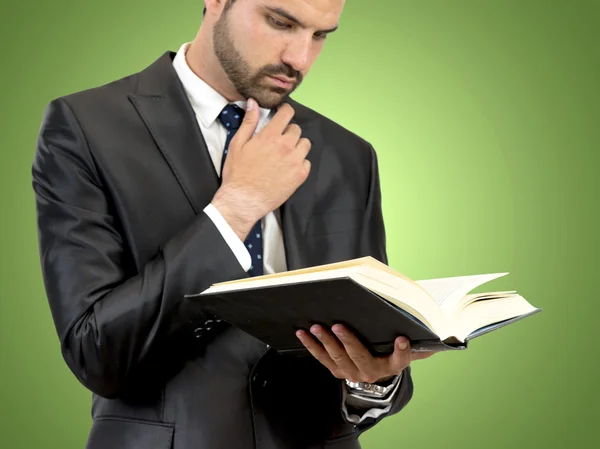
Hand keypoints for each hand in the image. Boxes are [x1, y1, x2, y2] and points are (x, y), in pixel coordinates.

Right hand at [212, 98, 311, 240]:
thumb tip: (253, 103)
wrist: (243, 200)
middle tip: (279, 141)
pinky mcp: (300, 176)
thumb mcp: (237, 144)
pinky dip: (300, 163)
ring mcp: (295, 161)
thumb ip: (248, 122)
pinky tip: (288, 168)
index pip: (287, 113)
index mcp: (270, 136)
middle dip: (288, 132)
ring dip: (297, 146)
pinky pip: (307, 162)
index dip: (285, 111)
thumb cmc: (237, 173)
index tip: (283, 115)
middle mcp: (285, 146)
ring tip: (286, 154)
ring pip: (305, 144)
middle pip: (296, 129)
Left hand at [296, 324, 434, 382]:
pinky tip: (303, 333)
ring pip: (338, 358)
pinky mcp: (338, 370)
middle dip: (348, 341)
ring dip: (325, 342)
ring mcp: (352, 372)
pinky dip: (312, 346)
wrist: (379, 375)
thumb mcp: (410, 349)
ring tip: (316, 327)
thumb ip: (419, 343)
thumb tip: (438, 331)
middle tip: (338, 326)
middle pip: (360, 356)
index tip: (403, 339)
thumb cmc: (393, 353)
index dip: (402, 351)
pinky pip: (323, 358)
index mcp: (393, 365)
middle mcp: (372, 372)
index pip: (401, 359)